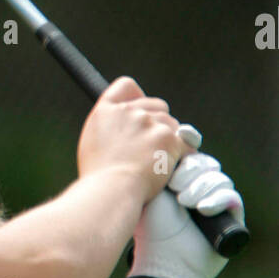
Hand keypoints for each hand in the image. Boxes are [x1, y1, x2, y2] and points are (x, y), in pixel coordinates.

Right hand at [78, 77, 195, 206]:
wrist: (111, 191)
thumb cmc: (99, 177)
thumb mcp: (93, 143)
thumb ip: (111, 127)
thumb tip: (128, 127)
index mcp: (106, 110)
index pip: (126, 86)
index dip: (138, 97)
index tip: (142, 111)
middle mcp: (128, 110)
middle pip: (157, 105)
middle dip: (159, 123)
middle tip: (152, 147)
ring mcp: (149, 122)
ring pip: (172, 124)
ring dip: (169, 140)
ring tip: (155, 163)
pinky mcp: (168, 137)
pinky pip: (184, 142)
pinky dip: (180, 154)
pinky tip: (169, 167)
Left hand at [126, 128, 245, 277]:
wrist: (162, 259)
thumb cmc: (150, 227)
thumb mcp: (149, 190)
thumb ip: (155, 164)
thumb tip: (161, 132)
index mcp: (177, 177)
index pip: (190, 150)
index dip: (188, 139)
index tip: (182, 134)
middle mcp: (197, 186)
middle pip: (205, 162)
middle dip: (190, 170)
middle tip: (174, 185)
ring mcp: (215, 200)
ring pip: (218, 177)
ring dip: (200, 187)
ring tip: (183, 201)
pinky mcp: (230, 215)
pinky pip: (230, 195)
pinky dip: (216, 199)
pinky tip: (202, 208)